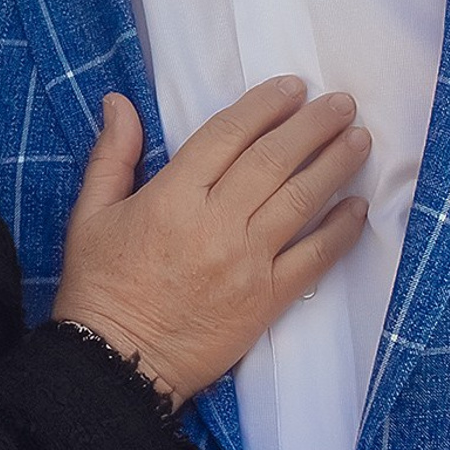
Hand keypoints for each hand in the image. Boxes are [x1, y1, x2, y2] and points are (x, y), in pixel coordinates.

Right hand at [51, 79, 370, 407]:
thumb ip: (112, 156)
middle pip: (275, 160)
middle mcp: (215, 224)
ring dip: (335, 165)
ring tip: (358, 139)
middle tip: (341, 103)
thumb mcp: (91, 215)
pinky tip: (359, 206)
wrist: (116, 362)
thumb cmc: (99, 287)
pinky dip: (341, 230)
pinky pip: (315, 258)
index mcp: (171, 197)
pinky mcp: (267, 299)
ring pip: (302, 200)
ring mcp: (247, 263)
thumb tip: (119, 103)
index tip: (293, 88)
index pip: (228, 135)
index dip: (265, 106)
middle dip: (312, 125)